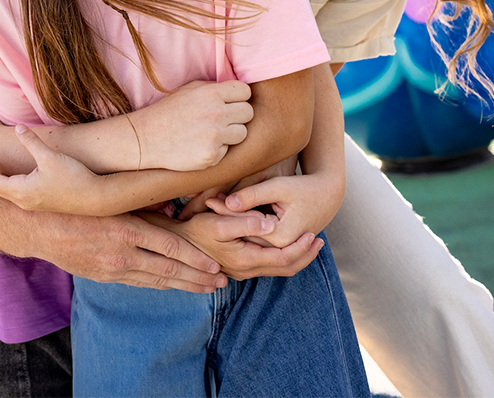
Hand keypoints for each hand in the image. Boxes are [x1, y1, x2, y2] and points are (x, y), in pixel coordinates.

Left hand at [0, 126, 106, 213]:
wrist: (97, 199)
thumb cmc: (74, 178)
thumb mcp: (49, 157)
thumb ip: (31, 142)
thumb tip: (19, 128)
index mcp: (20, 191)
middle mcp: (22, 201)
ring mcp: (31, 203)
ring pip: (3, 189)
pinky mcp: (40, 201)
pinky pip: (14, 190)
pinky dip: (5, 178)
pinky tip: (9, 169)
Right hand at [36, 212, 227, 292]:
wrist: (40, 227)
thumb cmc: (78, 204)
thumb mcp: (112, 200)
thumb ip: (141, 209)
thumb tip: (173, 211)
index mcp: (126, 230)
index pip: (170, 248)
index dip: (196, 259)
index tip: (215, 265)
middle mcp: (122, 253)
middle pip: (169, 270)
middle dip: (198, 277)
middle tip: (222, 282)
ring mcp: (113, 269)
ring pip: (157, 281)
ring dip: (185, 285)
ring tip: (207, 289)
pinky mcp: (105, 277)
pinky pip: (139, 283)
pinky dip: (161, 285)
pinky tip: (175, 286)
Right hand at [131, 80, 253, 171]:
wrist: (146, 138)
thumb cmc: (169, 112)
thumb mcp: (190, 90)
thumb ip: (215, 88)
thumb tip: (241, 90)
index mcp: (211, 93)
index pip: (245, 92)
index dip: (238, 98)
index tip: (229, 103)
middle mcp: (215, 113)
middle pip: (248, 112)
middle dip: (238, 116)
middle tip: (222, 120)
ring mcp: (214, 136)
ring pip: (242, 133)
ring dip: (231, 134)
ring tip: (212, 133)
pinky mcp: (211, 156)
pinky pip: (228, 150)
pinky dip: (218, 149)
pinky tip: (201, 145)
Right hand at [142, 210, 321, 280]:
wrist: (173, 243)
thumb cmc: (193, 228)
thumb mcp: (217, 221)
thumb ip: (245, 222)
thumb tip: (271, 224)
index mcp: (244, 260)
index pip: (283, 259)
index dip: (301, 248)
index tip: (315, 234)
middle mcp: (244, 271)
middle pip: (285, 269)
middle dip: (305, 255)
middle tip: (321, 241)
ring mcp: (241, 271)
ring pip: (278, 270)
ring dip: (296, 257)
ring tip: (310, 242)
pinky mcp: (238, 267)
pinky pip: (269, 267)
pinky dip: (284, 257)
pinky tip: (287, 243)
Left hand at [208, 167, 345, 249]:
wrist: (328, 196)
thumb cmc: (304, 188)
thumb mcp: (277, 187)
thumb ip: (251, 196)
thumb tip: (224, 201)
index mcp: (279, 237)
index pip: (245, 226)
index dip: (226, 212)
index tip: (208, 200)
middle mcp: (279, 249)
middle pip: (245, 237)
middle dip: (225, 221)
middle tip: (205, 205)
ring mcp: (279, 251)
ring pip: (249, 241)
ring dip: (233, 227)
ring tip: (214, 209)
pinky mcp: (278, 248)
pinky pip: (256, 242)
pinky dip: (243, 231)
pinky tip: (229, 217)